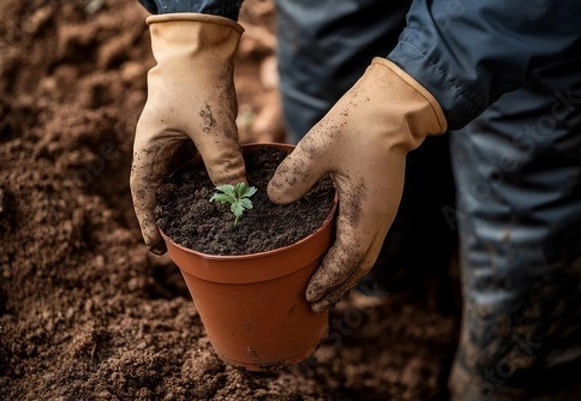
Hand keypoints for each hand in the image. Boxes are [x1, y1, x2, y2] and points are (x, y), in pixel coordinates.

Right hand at [131, 14, 246, 254]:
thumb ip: (222, 162)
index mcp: (149, 149)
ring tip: (207, 224)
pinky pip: (200, 166)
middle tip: (186, 242)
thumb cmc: (196, 83)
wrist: (202, 49)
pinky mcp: (197, 136)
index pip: (143, 193)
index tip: (157, 247)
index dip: (148, 221)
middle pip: (162, 191)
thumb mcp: (210, 127)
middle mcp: (160, 149)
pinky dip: (209, 181)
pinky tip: (224, 193)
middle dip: (171, 216)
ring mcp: (179, 143)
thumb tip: (236, 195)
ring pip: (183, 180)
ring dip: (192, 200)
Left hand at [267, 58, 446, 311]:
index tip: (309, 296)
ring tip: (327, 289)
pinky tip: (337, 254)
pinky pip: (368, 241)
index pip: (346, 260)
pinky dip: (352, 257)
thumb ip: (294, 176)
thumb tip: (273, 199)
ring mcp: (384, 212)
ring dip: (347, 275)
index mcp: (365, 213)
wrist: (394, 107)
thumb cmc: (358, 126)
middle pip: (360, 267)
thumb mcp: (319, 147)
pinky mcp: (382, 202)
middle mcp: (379, 219)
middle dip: (338, 288)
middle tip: (316, 304)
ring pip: (367, 256)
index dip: (327, 281)